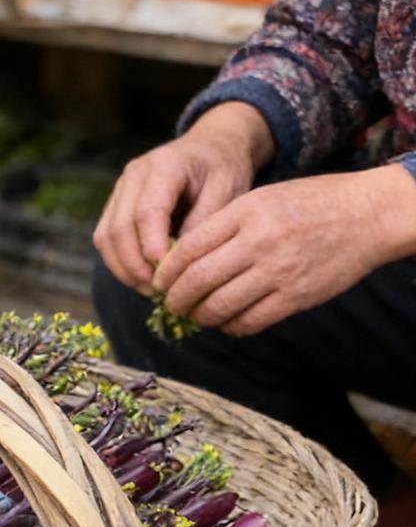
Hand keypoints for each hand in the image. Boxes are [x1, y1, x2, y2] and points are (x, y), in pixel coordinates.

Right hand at [94, 103, 272, 294]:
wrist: (212, 146)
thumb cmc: (224, 169)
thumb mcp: (226, 192)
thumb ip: (202, 224)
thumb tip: (176, 264)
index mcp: (164, 165)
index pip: (147, 212)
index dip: (151, 247)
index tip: (165, 274)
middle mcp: (134, 174)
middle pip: (118, 228)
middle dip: (134, 266)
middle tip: (155, 291)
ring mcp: (120, 189)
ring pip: (105, 237)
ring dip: (122, 268)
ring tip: (147, 288)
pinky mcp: (115, 204)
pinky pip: (106, 239)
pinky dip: (119, 262)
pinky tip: (140, 277)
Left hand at [153, 164, 415, 335]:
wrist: (368, 214)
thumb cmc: (309, 204)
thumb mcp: (262, 199)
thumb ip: (223, 226)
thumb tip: (179, 261)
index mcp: (246, 212)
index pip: (187, 250)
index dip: (165, 274)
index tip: (158, 283)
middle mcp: (259, 242)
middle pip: (195, 283)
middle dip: (174, 300)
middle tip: (171, 305)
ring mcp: (277, 272)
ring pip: (217, 308)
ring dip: (199, 317)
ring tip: (197, 314)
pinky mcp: (295, 297)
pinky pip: (247, 323)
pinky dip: (230, 326)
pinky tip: (228, 320)